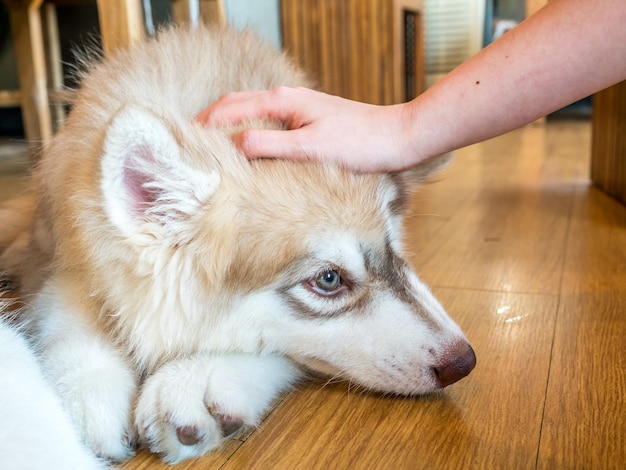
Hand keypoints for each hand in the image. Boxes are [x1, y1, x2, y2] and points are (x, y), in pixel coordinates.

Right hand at [196, 87, 416, 172]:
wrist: (395, 139)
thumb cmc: (358, 144)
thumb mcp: (310, 147)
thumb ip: (270, 144)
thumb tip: (234, 144)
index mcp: (283, 101)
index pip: (231, 107)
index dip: (205, 123)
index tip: (184, 140)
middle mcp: (287, 99)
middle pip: (237, 103)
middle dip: (210, 118)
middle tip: (189, 139)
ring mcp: (298, 107)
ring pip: (251, 109)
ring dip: (228, 121)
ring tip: (211, 141)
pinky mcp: (307, 119)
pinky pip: (267, 118)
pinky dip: (248, 126)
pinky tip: (248, 142)